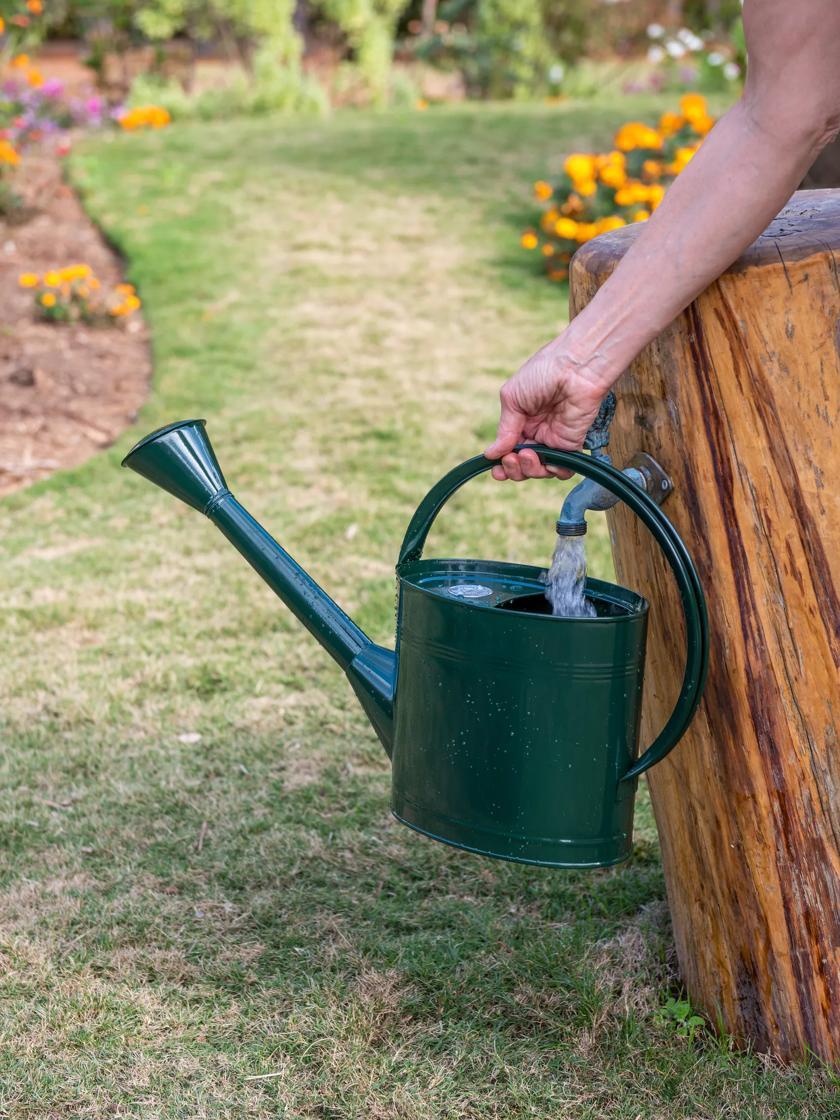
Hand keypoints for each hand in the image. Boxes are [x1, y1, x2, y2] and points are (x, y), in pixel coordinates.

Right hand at [484, 336, 612, 480]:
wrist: (575, 368)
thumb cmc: (542, 373)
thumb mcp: (512, 399)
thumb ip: (505, 430)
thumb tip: (491, 454)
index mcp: (521, 420)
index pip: (508, 449)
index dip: (501, 463)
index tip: (495, 470)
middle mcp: (537, 432)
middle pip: (522, 464)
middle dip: (513, 468)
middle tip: (511, 459)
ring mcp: (555, 439)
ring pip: (540, 469)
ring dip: (530, 469)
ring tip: (527, 454)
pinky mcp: (572, 444)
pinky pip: (563, 468)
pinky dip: (554, 471)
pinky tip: (547, 462)